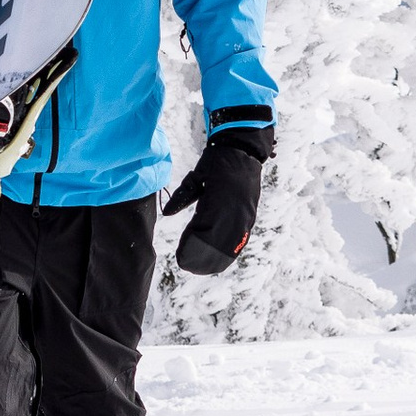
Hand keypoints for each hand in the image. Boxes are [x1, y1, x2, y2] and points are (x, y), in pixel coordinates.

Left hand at [162, 127, 271, 273]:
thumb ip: (183, 195)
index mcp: (219, 200)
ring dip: (214, 258)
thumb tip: (166, 212)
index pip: (203, 233)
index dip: (191, 247)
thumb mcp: (197, 176)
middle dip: (201, 257)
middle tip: (186, 264)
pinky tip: (218, 259)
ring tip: (199, 266)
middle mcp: (234, 211)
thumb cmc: (217, 161)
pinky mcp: (249, 216)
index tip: (180, 255)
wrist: (243, 148)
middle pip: (217, 245)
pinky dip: (228, 252)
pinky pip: (240, 240)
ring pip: (230, 246)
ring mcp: (244, 215)